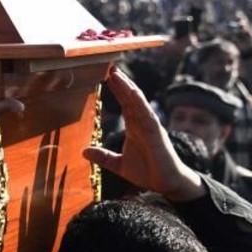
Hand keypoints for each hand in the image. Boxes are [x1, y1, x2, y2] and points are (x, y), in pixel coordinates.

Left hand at [83, 69, 204, 201]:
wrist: (167, 184)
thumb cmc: (147, 171)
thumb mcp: (119, 165)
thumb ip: (103, 157)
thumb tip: (84, 151)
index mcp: (135, 127)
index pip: (124, 103)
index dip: (116, 90)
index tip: (105, 75)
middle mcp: (143, 123)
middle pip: (131, 99)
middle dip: (121, 83)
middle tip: (110, 67)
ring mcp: (151, 128)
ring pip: (138, 104)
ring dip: (128, 89)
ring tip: (117, 76)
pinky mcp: (157, 136)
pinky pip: (148, 118)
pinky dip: (140, 105)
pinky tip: (133, 95)